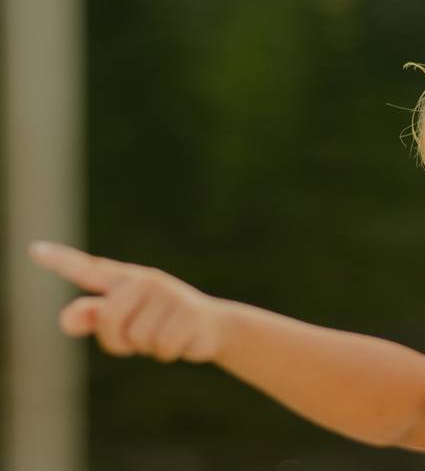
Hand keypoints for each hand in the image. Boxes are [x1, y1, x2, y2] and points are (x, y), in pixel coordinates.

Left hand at [28, 240, 227, 363]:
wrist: (211, 326)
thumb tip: (67, 318)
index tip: (33, 250)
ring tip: (164, 334)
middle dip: (120, 341)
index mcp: (125, 280)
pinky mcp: (189, 313)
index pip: (87, 269)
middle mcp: (145, 281)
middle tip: (138, 338)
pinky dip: (169, 353)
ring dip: (149, 347)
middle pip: (110, 320)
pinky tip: (181, 340)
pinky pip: (162, 348)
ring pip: (139, 338)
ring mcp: (170, 295)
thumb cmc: (158, 321)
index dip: (60, 261)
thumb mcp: (124, 320)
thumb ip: (91, 317)